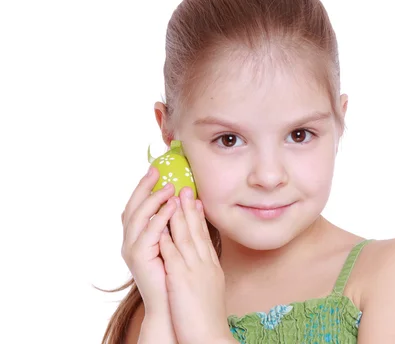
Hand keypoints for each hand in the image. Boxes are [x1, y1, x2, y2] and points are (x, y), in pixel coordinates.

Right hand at [120, 166, 177, 319]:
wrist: (170, 303)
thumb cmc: (174, 274)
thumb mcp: (173, 244)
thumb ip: (174, 224)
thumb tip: (185, 200)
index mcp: (137, 236)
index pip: (138, 206)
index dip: (145, 188)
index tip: (157, 171)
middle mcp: (130, 240)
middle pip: (132, 207)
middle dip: (144, 187)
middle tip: (157, 171)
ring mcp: (131, 249)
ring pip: (138, 217)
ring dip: (154, 200)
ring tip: (170, 188)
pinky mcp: (138, 257)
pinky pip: (149, 232)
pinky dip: (160, 217)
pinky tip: (171, 207)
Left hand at [159, 186, 230, 343]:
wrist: (209, 336)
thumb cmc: (207, 317)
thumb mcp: (209, 287)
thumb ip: (203, 271)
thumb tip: (199, 262)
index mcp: (210, 266)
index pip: (204, 235)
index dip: (198, 216)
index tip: (194, 200)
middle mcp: (204, 263)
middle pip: (197, 230)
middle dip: (189, 208)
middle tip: (185, 188)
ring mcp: (193, 269)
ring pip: (185, 236)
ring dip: (178, 215)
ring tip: (172, 197)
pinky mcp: (181, 278)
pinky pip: (173, 253)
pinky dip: (167, 237)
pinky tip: (161, 225)